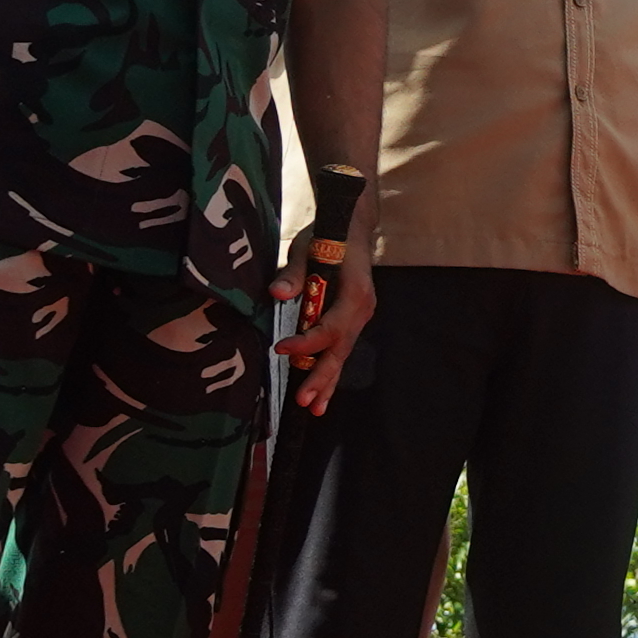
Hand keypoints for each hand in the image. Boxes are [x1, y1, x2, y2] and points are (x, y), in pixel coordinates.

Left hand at [268, 245, 375, 416]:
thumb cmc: (327, 236)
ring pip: (342, 354)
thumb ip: (293, 273)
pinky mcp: (353, 320)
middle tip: (305, 401)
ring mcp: (360, 317)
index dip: (307, 341)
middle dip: (322, 377)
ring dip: (327, 381)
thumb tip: (276, 294)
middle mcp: (361, 311)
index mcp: (354, 295)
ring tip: (315, 409)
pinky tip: (321, 391)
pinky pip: (341, 348)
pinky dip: (330, 369)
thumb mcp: (305, 248)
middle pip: (340, 350)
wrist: (351, 228)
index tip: (281, 349)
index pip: (331, 327)